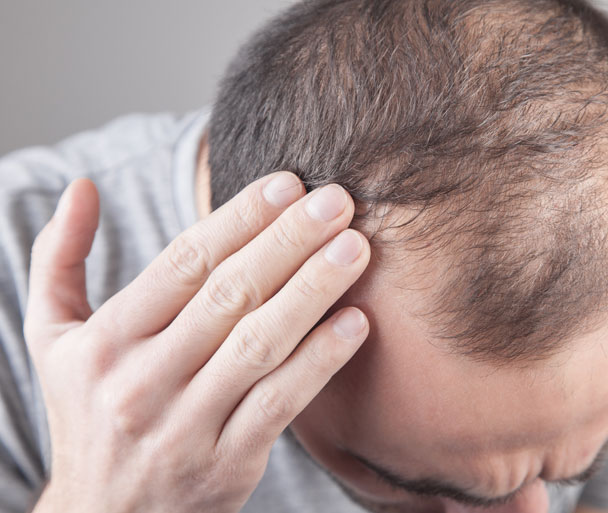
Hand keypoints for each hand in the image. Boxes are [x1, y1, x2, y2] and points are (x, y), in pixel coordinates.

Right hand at [24, 173, 369, 512]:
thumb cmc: (88, 412)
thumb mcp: (54, 338)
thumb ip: (59, 260)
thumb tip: (81, 186)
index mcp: (106, 341)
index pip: (183, 264)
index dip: (240, 218)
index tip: (288, 184)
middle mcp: (143, 381)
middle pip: (230, 295)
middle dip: (289, 242)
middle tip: (338, 201)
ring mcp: (186, 426)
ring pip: (260, 344)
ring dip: (313, 291)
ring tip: (355, 249)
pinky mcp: (227, 464)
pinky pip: (280, 403)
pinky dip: (320, 361)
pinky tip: (356, 323)